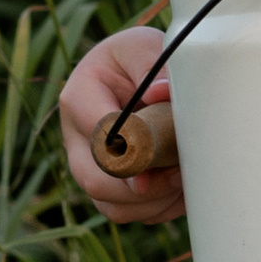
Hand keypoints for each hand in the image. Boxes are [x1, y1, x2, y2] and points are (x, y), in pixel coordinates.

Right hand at [58, 24, 184, 224]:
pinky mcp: (111, 188)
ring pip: (112, 206)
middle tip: (177, 175)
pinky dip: (159, 209)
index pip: (97, 134)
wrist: (143, 76)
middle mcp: (77, 139)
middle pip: (94, 180)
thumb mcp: (146, 47)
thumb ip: (154, 65)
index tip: (159, 156)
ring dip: (154, 202)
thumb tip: (160, 93)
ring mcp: (91, 167)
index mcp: (79, 97)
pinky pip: (130, 214)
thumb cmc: (142, 60)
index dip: (129, 152)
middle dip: (140, 187)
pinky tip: (182, 190)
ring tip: (184, 179)